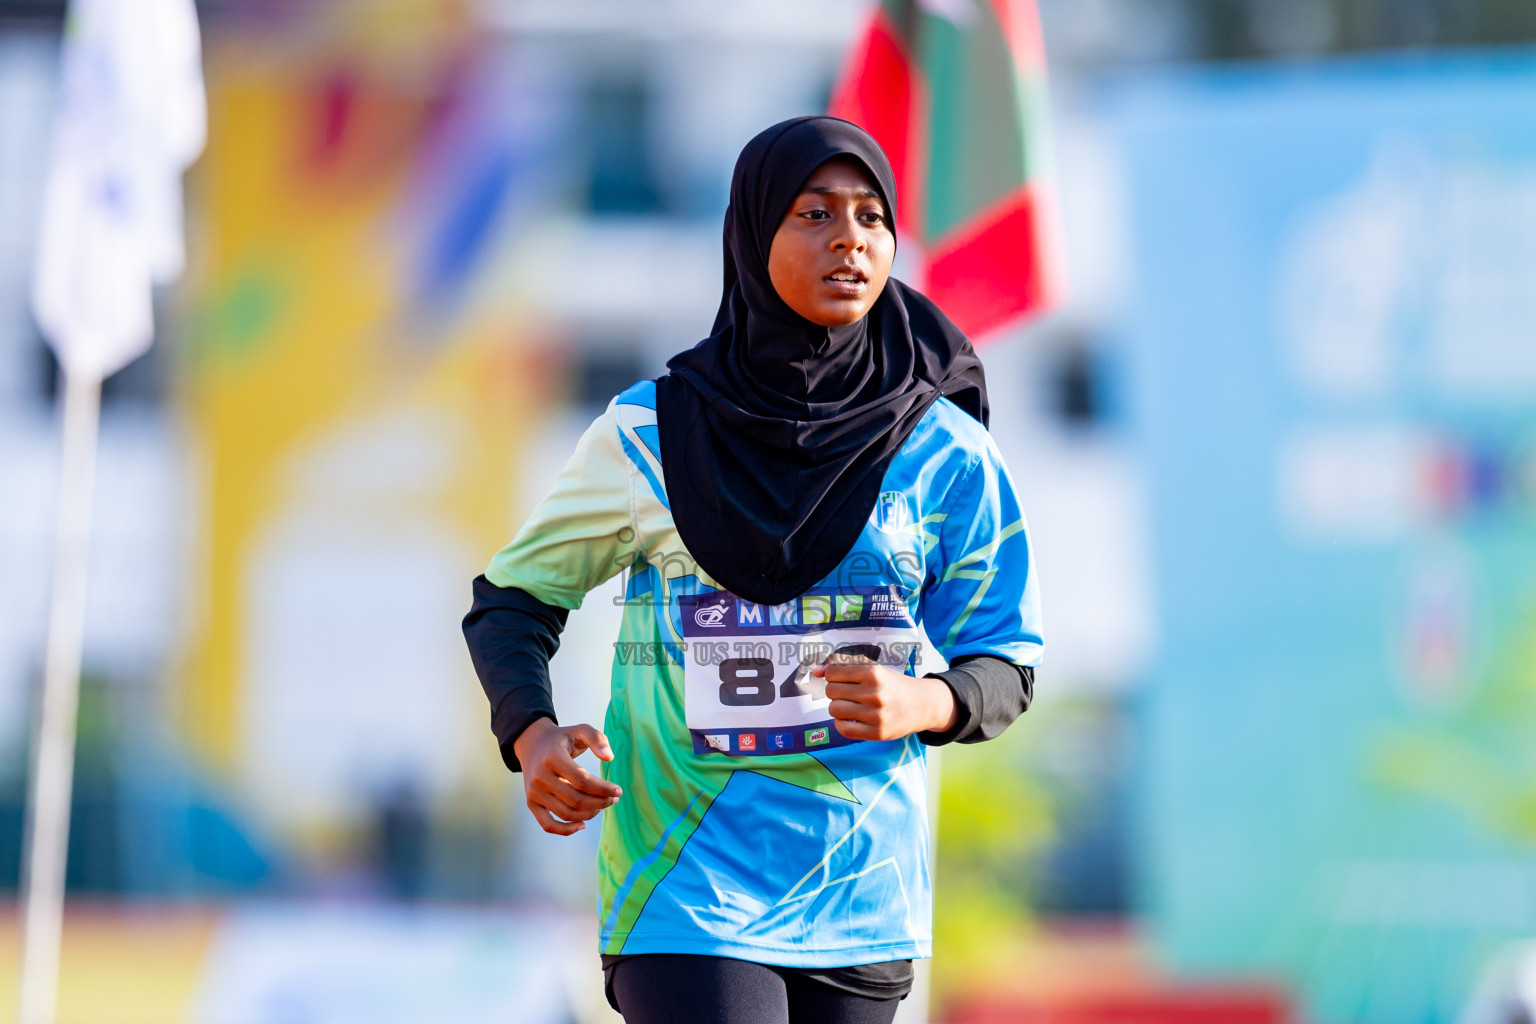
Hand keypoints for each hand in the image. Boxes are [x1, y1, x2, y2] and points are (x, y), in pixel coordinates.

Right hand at [512, 718, 621, 835]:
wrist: (532, 744)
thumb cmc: (562, 739)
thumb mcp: (580, 730)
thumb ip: (597, 738)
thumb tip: (609, 758)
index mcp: (553, 758)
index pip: (582, 780)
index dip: (603, 789)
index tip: (618, 790)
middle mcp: (540, 777)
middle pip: (575, 800)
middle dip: (600, 802)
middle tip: (613, 799)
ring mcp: (534, 793)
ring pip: (566, 813)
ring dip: (589, 814)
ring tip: (602, 806)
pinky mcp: (531, 803)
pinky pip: (548, 825)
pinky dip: (566, 830)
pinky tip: (583, 824)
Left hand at [815, 662, 957, 740]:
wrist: (922, 704)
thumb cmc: (893, 684)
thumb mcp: (873, 669)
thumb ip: (844, 666)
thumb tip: (814, 672)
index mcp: (873, 673)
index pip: (832, 673)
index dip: (832, 675)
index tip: (841, 678)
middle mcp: (874, 693)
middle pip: (831, 691)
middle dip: (835, 691)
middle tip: (848, 693)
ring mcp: (876, 714)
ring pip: (834, 710)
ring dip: (838, 708)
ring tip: (851, 706)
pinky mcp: (877, 732)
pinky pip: (843, 729)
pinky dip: (842, 723)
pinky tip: (852, 719)